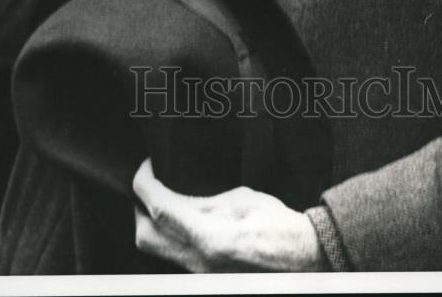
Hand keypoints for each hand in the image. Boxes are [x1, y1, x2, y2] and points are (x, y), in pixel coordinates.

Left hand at [132, 158, 324, 272]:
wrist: (301, 257)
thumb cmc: (277, 225)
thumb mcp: (240, 199)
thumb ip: (204, 200)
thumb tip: (178, 194)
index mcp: (207, 237)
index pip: (159, 208)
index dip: (145, 183)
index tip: (147, 166)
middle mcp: (197, 260)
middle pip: (145, 235)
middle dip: (140, 207)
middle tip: (151, 183)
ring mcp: (198, 272)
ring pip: (154, 250)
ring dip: (151, 224)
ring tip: (163, 200)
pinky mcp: (203, 275)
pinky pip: (171, 256)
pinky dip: (167, 237)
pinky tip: (179, 220)